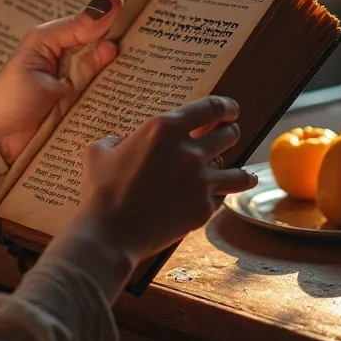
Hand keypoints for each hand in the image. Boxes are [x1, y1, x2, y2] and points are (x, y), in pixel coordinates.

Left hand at [0, 0, 178, 165]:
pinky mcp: (102, 100)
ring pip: (131, 45)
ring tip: (172, 1)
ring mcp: (96, 74)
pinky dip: (141, 67)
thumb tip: (112, 3)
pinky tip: (156, 52)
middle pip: (124, 16)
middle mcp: (86, 47)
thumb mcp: (39, 50)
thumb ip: (74, 29)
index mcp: (68, 29)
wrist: (1, 142)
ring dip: (151, 24)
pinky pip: (125, 80)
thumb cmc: (11, 92)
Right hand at [77, 96, 257, 263]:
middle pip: (229, 135)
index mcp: (164, 128)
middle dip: (230, 133)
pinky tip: (216, 198)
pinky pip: (221, 198)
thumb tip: (124, 141)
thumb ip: (116, 139)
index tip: (230, 110)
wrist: (110, 233)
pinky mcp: (203, 209)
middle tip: (227, 137)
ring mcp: (201, 182)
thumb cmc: (100, 190)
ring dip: (239, 170)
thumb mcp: (98, 151)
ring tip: (241, 173)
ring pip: (238, 172)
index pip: (211, 108)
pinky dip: (219, 197)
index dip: (226, 107)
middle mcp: (189, 151)